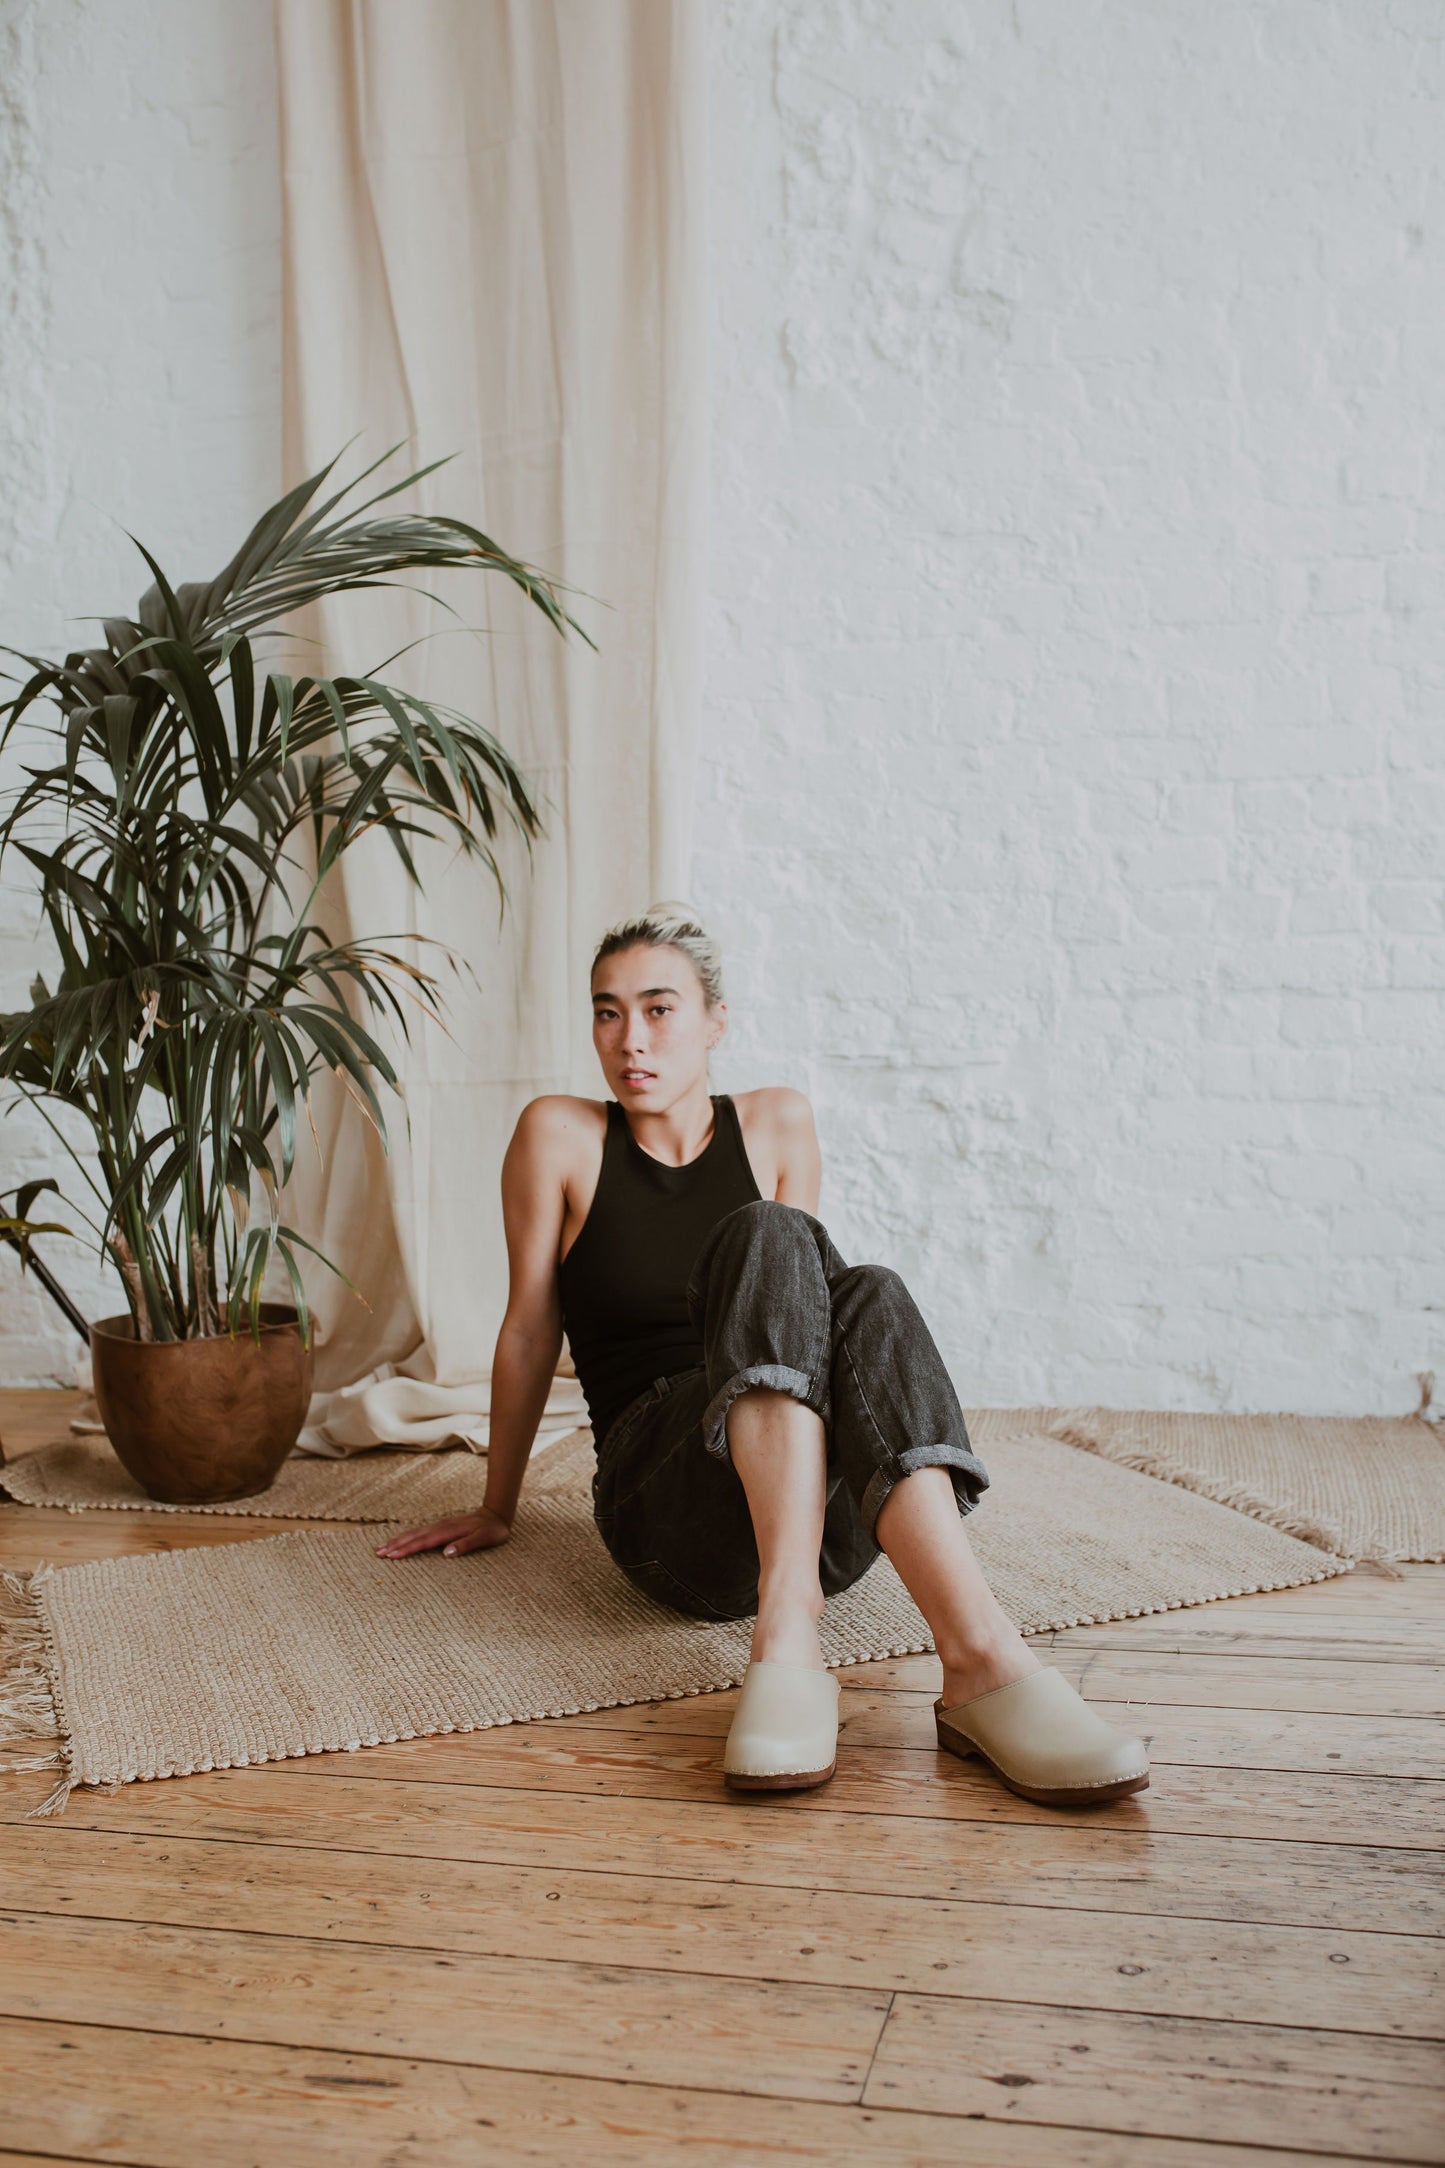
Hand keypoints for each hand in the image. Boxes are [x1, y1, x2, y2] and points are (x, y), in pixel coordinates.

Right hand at [374, 1507, 511, 1559]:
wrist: (496, 1514)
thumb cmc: (492, 1530)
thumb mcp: (484, 1538)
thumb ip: (466, 1545)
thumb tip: (446, 1553)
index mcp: (449, 1531)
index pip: (424, 1542)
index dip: (408, 1549)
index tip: (393, 1556)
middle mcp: (440, 1527)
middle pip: (414, 1536)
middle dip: (395, 1545)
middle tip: (378, 1553)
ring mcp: (439, 1526)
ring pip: (414, 1533)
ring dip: (397, 1540)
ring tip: (381, 1548)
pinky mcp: (439, 1527)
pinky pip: (419, 1532)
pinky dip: (406, 1537)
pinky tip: (398, 1541)